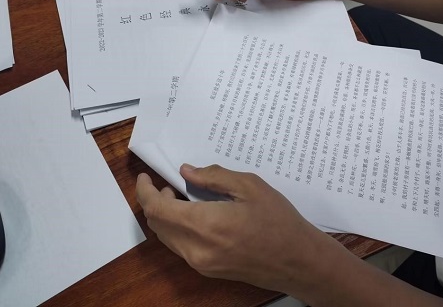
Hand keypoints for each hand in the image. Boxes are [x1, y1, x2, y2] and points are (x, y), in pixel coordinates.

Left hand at [136, 164, 337, 294]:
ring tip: (182, 197)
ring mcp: (201, 263)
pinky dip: (178, 228)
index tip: (145, 177)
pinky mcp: (208, 270)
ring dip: (166, 216)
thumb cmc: (279, 221)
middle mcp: (196, 249)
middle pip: (157, 224)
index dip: (145, 191)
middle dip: (154, 201)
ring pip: (167, 237)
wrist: (298, 261)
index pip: (156, 209)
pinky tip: (196, 215)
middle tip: (168, 183)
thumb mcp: (250, 187)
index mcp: (204, 224)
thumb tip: (187, 172)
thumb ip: (214, 177)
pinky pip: (181, 247)